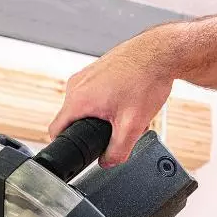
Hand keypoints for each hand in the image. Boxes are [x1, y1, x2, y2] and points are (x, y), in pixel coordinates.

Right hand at [49, 30, 174, 166]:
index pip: (56, 131)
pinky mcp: (97, 69)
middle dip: (94, 129)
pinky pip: (95, 92)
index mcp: (78, 99)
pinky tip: (128, 99)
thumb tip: (107, 162)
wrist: (160, 53)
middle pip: (74, 119)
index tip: (79, 152)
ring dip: (104, 115)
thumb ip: (117, 151)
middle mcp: (77, 85)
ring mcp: (86, 74)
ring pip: (87, 106)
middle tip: (117, 128)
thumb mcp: (132, 126)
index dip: (66, 146)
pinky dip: (109, 100)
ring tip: (127, 111)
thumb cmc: (146, 80)